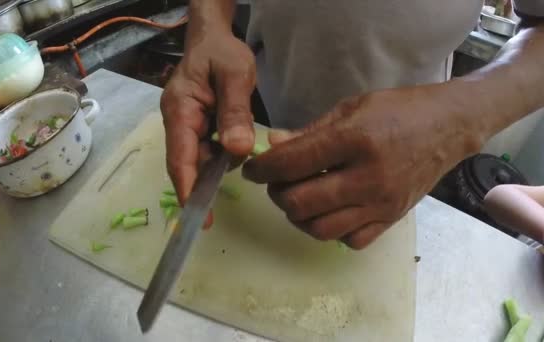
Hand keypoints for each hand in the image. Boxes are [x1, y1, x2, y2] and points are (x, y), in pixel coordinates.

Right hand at [161, 30, 255, 203]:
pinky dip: (222, 153)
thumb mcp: (235, 75)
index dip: (189, 188)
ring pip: (200, 157)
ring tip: (239, 144)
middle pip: (187, 162)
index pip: (180, 157)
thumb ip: (235, 112)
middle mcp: (177, 121)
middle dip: (205, 180)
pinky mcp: (196, 127)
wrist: (212, 38)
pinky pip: (207, 149)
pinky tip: (236, 143)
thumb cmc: (222, 52)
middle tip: (226, 195)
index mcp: (180, 109)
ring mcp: (185, 125)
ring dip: (220, 162)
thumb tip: (237, 150)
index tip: (199, 216)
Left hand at [243, 84, 482, 248]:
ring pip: (319, 229)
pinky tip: (328, 210)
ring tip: (299, 197)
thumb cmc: (398, 109)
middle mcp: (367, 177)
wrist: (450, 126)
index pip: (292, 163)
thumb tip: (271, 145)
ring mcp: (381, 203)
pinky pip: (349, 241)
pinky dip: (329, 230)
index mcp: (354, 140)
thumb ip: (309, 132)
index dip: (262, 169)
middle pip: (300, 203)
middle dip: (277, 194)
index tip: (252, 169)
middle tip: (276, 182)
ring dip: (298, 216)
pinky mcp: (392, 220)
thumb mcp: (350, 108)